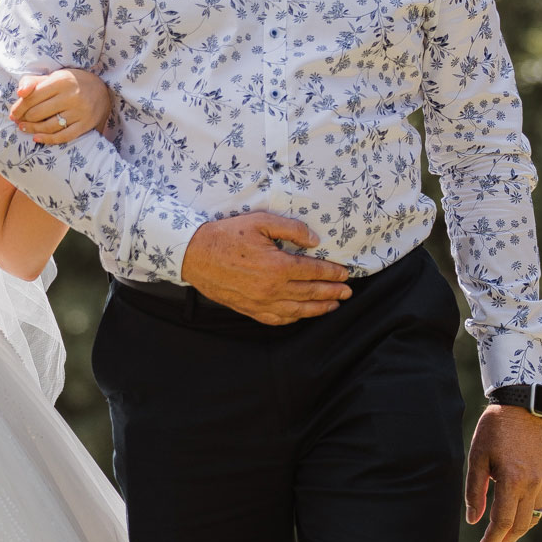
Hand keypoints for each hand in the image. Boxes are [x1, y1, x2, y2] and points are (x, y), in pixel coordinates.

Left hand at [9, 68, 112, 144]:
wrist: (102, 90)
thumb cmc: (72, 82)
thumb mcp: (55, 76)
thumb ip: (34, 82)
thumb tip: (19, 93)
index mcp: (61, 81)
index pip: (32, 97)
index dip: (19, 107)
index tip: (13, 113)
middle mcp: (72, 96)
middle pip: (38, 113)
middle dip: (24, 118)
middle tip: (18, 121)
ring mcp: (80, 112)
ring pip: (49, 126)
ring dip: (33, 129)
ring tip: (24, 128)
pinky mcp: (86, 125)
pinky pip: (63, 136)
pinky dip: (48, 139)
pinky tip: (37, 138)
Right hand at [177, 213, 352, 324]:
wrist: (194, 255)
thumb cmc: (225, 235)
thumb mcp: (259, 222)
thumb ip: (290, 229)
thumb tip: (314, 241)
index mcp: (278, 266)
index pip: (314, 271)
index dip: (333, 273)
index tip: (345, 273)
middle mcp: (273, 289)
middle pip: (311, 293)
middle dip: (332, 292)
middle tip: (348, 292)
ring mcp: (261, 302)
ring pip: (298, 310)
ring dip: (319, 308)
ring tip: (333, 305)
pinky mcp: (249, 309)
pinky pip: (277, 319)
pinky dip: (293, 318)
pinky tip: (301, 315)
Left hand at [467, 404, 541, 541]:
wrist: (521, 407)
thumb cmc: (493, 429)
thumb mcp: (477, 457)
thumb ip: (475, 491)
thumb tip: (473, 520)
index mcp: (513, 481)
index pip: (502, 522)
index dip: (491, 541)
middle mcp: (533, 485)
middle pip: (519, 526)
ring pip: (533, 518)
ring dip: (517, 532)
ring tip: (500, 538)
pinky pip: (541, 505)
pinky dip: (529, 517)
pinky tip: (516, 518)